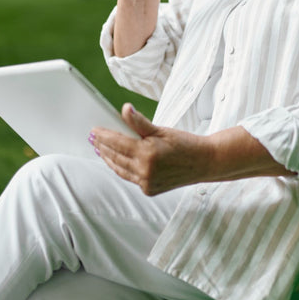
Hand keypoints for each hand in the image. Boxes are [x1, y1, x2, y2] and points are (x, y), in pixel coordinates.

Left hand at [91, 104, 213, 195]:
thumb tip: (125, 109)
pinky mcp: (149, 190)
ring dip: (109, 159)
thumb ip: (139, 122)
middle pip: (116, 157)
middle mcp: (145, 171)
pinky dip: (121, 168)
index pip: (117, 143)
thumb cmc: (185, 143)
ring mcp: (147, 183)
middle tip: (93, 138)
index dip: (104, 136)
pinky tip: (116, 161)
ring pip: (120, 169)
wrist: (205, 162)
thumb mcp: (162, 130)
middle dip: (102, 147)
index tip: (94, 130)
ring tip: (100, 149)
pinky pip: (130, 177)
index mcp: (147, 154)